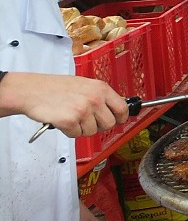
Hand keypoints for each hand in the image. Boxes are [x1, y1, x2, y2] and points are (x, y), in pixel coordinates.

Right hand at [0, 73, 128, 137]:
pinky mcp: (70, 121)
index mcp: (100, 88)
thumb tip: (115, 109)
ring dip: (81, 128)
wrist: (31, 90)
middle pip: (109, 124)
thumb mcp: (84, 85)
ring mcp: (83, 110)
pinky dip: (69, 131)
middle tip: (85, 120)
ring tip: (70, 116)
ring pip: (92, 132)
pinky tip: (62, 120)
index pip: (122, 108)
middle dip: (98, 126)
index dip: (120, 118)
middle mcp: (95, 98)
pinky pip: (76, 135)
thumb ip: (100, 96)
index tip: (117, 121)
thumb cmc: (55, 88)